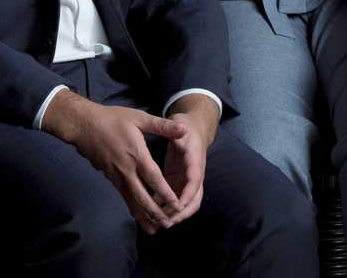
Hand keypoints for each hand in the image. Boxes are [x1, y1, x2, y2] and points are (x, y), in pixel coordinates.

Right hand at [42, 91, 187, 232]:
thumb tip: (184, 129)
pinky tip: (138, 216)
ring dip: (143, 216)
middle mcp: (127, 170)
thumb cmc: (113, 119)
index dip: (166, 194)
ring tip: (154, 229)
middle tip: (169, 224)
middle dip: (157, 212)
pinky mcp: (110, 178)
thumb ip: (162, 126)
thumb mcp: (139, 118)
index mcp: (137, 155)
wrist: (84, 126)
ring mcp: (117, 176)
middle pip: (143, 197)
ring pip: (131, 201)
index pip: (154, 179)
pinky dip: (133, 209)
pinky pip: (124, 197)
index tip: (178, 205)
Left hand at [160, 97, 217, 228]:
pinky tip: (150, 212)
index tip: (178, 205)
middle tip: (167, 222)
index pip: (195, 181)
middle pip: (194, 200)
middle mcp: (193, 175)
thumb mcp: (181, 124)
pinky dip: (163, 206)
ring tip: (157, 222)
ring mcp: (185, 180)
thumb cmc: (185, 126)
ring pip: (183, 203)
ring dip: (173, 214)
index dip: (188, 194)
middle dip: (182, 212)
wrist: (192, 128)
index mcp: (195, 161)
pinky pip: (172, 198)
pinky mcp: (176, 180)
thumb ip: (177, 130)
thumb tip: (181, 129)